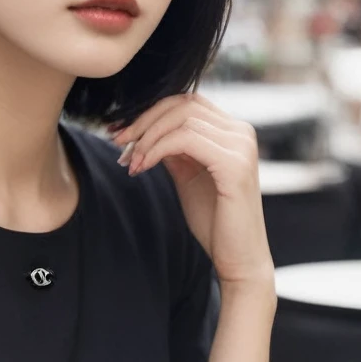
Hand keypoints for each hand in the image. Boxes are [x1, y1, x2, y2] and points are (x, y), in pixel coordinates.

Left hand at [110, 92, 274, 286]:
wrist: (238, 259)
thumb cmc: (215, 221)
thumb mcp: (187, 176)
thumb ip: (173, 149)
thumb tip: (143, 130)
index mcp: (232, 132)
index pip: (186, 102)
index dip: (150, 113)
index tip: (121, 132)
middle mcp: (241, 132)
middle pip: (182, 104)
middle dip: (144, 121)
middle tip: (118, 143)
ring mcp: (241, 146)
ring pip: (182, 119)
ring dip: (148, 137)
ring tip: (131, 161)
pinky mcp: (235, 165)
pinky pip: (186, 140)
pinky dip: (157, 149)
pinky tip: (142, 166)